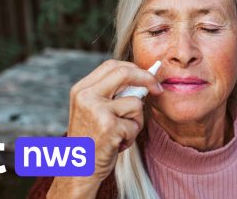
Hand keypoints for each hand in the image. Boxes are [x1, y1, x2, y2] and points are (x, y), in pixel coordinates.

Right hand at [47, 60, 162, 197]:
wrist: (78, 170)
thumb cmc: (92, 140)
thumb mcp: (93, 111)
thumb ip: (112, 94)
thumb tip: (144, 81)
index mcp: (81, 89)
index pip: (112, 66)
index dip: (133, 68)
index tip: (147, 76)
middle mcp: (86, 96)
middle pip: (125, 73)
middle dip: (147, 78)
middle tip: (158, 89)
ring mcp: (96, 110)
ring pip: (135, 103)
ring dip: (136, 120)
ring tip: (121, 133)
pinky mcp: (108, 126)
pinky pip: (135, 124)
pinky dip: (132, 136)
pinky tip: (117, 143)